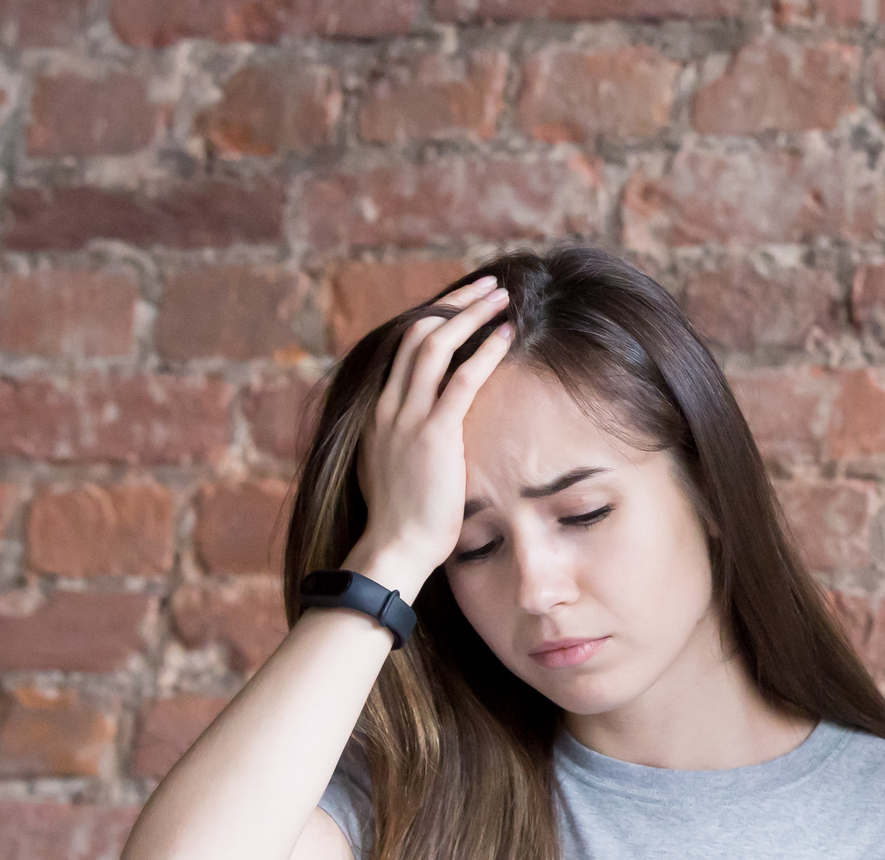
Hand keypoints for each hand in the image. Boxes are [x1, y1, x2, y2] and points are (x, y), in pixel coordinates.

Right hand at [344, 275, 512, 598]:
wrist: (395, 548)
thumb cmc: (404, 521)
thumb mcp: (396, 471)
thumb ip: (406, 444)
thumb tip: (428, 439)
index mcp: (378, 413)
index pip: (404, 349)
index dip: (435, 320)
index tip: (462, 306)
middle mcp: (388, 406)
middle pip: (418, 334)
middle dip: (454, 305)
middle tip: (486, 286)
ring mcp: (407, 418)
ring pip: (435, 346)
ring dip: (470, 315)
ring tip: (501, 296)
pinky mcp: (434, 434)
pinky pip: (461, 380)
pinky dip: (484, 352)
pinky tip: (506, 334)